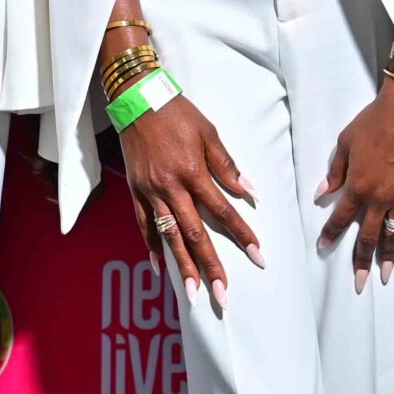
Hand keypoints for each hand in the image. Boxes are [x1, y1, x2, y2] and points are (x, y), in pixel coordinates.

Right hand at [117, 94, 260, 315]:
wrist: (136, 98)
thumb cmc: (176, 113)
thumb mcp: (208, 133)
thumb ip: (227, 165)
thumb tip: (250, 192)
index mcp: (192, 172)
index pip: (222, 211)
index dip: (242, 235)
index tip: (258, 256)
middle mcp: (171, 187)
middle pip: (194, 234)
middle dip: (210, 266)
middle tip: (223, 295)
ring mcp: (150, 192)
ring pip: (169, 236)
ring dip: (182, 266)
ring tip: (192, 293)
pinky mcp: (135, 191)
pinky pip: (144, 225)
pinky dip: (152, 247)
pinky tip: (160, 268)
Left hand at [319, 77, 393, 290]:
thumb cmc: (372, 122)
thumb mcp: (345, 143)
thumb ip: (335, 172)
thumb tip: (322, 193)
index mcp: (358, 185)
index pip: (341, 217)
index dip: (331, 234)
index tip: (323, 247)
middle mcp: (380, 196)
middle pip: (369, 235)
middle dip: (361, 260)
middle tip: (359, 283)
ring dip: (389, 256)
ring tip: (385, 275)